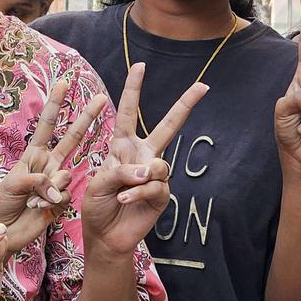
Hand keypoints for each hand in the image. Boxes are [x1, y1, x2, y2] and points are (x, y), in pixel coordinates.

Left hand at [0, 79, 106, 251]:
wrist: (1, 233)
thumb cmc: (0, 204)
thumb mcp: (11, 185)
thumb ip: (35, 179)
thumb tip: (57, 187)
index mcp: (32, 154)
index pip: (46, 125)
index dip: (55, 104)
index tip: (64, 82)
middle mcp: (47, 165)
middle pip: (71, 138)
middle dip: (86, 118)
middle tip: (100, 98)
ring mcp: (56, 183)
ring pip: (66, 175)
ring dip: (50, 188)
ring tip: (32, 200)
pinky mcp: (61, 201)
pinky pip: (66, 195)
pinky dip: (53, 202)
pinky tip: (39, 208)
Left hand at [81, 63, 208, 255]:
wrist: (105, 235)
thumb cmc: (97, 205)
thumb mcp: (97, 182)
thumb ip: (118, 171)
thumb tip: (148, 171)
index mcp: (122, 145)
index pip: (128, 112)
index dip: (133, 89)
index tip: (140, 66)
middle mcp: (142, 155)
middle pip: (168, 126)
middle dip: (185, 105)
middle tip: (202, 87)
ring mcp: (154, 175)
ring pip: (159, 165)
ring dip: (138, 178)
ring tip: (122, 192)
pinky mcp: (162, 195)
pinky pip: (156, 187)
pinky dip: (138, 193)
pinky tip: (125, 200)